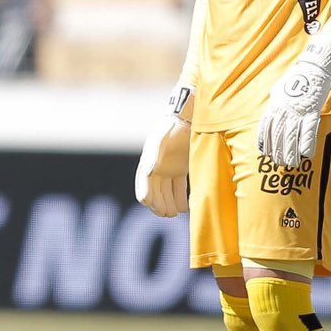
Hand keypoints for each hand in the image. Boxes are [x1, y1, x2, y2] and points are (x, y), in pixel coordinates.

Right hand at [134, 83, 192, 217]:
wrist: (188, 117)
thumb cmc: (172, 126)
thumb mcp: (161, 137)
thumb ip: (154, 153)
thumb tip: (150, 172)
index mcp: (148, 159)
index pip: (142, 180)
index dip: (143, 191)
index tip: (147, 203)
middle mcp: (156, 166)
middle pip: (154, 189)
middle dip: (158, 203)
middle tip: (165, 213)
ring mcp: (168, 169)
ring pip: (166, 191)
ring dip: (168, 203)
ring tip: (173, 214)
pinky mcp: (180, 170)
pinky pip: (178, 188)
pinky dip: (180, 198)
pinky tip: (185, 207)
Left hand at [256, 32, 330, 168]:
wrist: (312, 67)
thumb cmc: (295, 79)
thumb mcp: (278, 90)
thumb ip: (274, 103)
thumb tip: (270, 112)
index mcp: (275, 105)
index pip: (266, 127)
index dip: (264, 142)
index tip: (264, 153)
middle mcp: (284, 110)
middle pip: (278, 135)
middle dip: (278, 152)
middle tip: (279, 163)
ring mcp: (298, 112)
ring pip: (292, 136)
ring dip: (291, 152)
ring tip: (291, 164)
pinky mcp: (312, 111)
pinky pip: (309, 131)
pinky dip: (307, 143)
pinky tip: (307, 154)